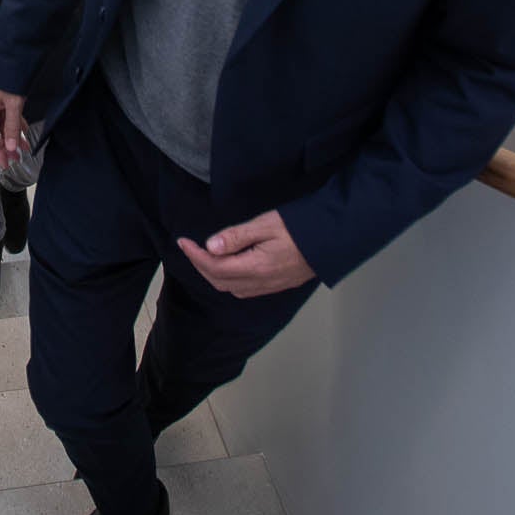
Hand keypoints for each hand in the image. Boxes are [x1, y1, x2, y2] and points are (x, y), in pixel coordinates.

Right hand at [0, 82, 27, 168]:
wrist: (14, 58)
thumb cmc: (8, 78)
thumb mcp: (13, 105)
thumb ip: (11, 126)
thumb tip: (11, 147)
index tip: (5, 163)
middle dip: (4, 148)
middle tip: (15, 160)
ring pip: (3, 127)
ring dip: (12, 138)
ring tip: (23, 149)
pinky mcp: (5, 100)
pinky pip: (9, 118)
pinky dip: (17, 127)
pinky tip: (24, 134)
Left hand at [178, 210, 315, 297]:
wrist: (331, 240)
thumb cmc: (300, 227)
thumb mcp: (266, 224)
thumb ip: (236, 237)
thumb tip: (210, 246)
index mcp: (257, 267)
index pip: (215, 267)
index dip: (195, 256)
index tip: (183, 242)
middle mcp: (261, 282)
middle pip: (219, 281)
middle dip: (200, 265)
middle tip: (189, 247)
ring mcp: (269, 287)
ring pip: (230, 288)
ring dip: (212, 274)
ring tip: (203, 255)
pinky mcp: (275, 286)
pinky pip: (244, 290)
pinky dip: (228, 280)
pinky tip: (227, 266)